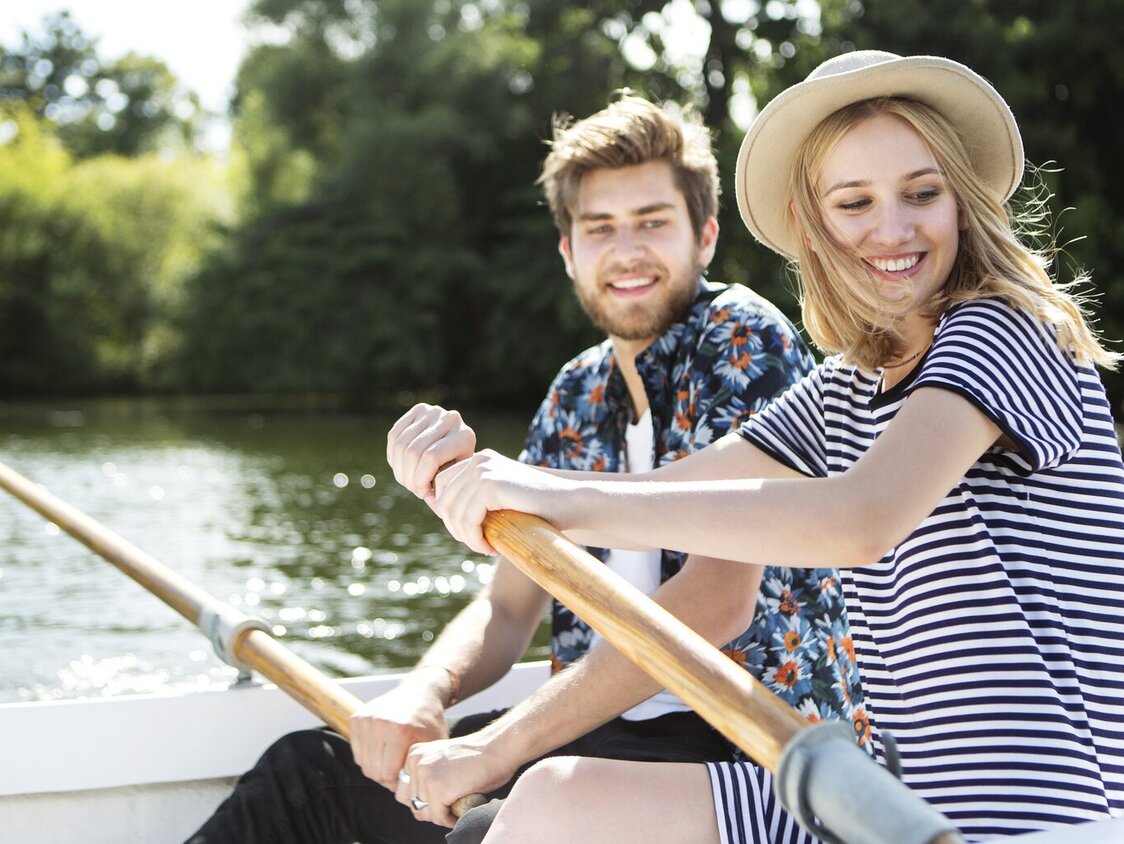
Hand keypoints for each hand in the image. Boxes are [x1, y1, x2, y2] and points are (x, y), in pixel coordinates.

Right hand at [349, 672, 449, 788]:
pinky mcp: (357, 718)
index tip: (407, 775)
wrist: (419, 692)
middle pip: (373, 771)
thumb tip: (412, 797)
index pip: (387, 774)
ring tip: (392, 760)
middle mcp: (380, 722)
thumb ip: (420, 768)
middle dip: (386, 776)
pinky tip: (383, 749)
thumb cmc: (429, 722)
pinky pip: (357, 752)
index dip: (398, 780)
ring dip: (377, 766)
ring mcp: (366, 719)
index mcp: (400, 730)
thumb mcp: (433, 745)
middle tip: (399, 770)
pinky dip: (369, 756)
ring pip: (364, 764)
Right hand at [387, 404, 476, 505]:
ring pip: (401, 444)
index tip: (423, 494)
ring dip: (400, 469)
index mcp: (464, 436)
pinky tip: (402, 468)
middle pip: (413, 451)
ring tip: (408, 482)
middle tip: (414, 489)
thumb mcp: (454, 481)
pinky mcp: (417, 410)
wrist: (458, 445)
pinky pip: (394, 436)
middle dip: (409, 477)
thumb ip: (441, 491)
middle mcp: (450, 418)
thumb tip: (429, 499)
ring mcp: (433, 411)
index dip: (421, 479)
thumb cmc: (457, 470)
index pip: (431, 457)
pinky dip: (394, 457)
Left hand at [395, 733, 517, 827]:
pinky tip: (463, 806)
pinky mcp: (438, 789)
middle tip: (451, 803)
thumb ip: (425, 775)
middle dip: (431, 809)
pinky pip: (438, 817)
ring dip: (442, 814)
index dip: (424, 800)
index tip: (443, 795)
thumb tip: (415, 804)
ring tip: (458, 803)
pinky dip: (451, 819)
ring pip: (425, 814)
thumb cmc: (476, 757)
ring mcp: (426, 775)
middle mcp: (415, 762)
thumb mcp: (440, 761)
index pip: (404, 792)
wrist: (498, 747)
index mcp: (413, 754)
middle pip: (413, 805)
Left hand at [433, 450, 572, 554]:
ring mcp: (483, 469)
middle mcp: (478, 460)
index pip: (442, 486)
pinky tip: (490, 548)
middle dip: (456, 528)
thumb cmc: (539, 507)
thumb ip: (474, 499)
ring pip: (453, 511)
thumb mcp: (500, 499)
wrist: (570, 502)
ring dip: (466, 537)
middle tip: (478, 544)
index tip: (472, 534)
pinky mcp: (490, 484)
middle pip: (443, 499)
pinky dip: (474, 539)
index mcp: (479, 460)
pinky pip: (468, 518)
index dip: (450, 515)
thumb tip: (437, 508)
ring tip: (485, 548)